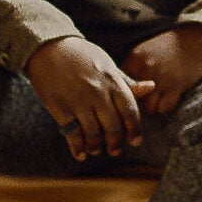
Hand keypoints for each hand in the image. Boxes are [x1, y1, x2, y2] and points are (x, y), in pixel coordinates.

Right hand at [25, 36, 153, 159]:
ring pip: (93, 134)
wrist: (49, 48)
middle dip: (116, 143)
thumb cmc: (82, 56)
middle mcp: (98, 93)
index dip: (134, 130)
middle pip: (113, 127)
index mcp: (112, 81)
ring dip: (96, 147)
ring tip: (97, 150)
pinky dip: (78, 148)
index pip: (130, 111)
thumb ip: (127, 81)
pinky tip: (80, 154)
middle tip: (115, 150)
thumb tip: (151, 87)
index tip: (135, 141)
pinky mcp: (60, 108)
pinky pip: (72, 134)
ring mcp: (79, 101)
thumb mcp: (107, 64)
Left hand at [123, 24, 201, 117]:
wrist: (200, 38)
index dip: (124, 95)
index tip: (131, 98)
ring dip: (151, 109)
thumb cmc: (172, 46)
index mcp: (135, 60)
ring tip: (157, 103)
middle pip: (132, 100)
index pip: (119, 87)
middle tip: (144, 104)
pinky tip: (169, 100)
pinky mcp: (177, 86)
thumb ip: (133, 68)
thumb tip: (121, 89)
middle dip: (137, 105)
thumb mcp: (146, 51)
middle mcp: (145, 69)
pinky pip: (164, 108)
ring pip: (147, 108)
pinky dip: (166, 107)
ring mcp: (161, 78)